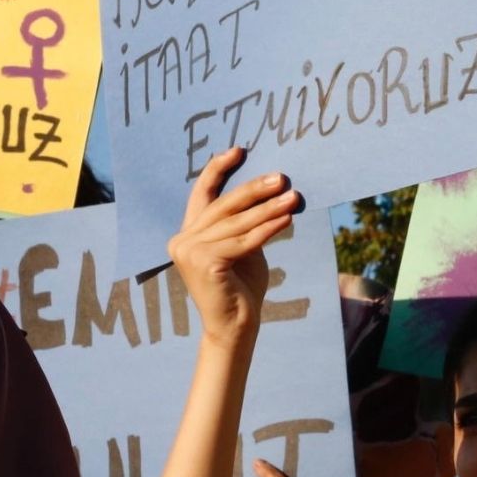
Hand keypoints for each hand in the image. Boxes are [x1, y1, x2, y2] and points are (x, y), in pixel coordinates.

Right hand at [167, 147, 299, 348]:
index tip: (239, 150)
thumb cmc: (242, 287)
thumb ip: (245, 223)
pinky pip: (243, 241)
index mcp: (188, 233)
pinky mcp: (204, 262)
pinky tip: (286, 219)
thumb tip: (271, 190)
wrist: (236, 326)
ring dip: (269, 209)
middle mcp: (182, 239)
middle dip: (255, 189)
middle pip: (224, 205)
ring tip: (294, 197)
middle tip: (282, 177)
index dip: (218, 169)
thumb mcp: (242, 247)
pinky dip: (267, 229)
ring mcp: (189, 251)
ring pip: (237, 223)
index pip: (201, 193)